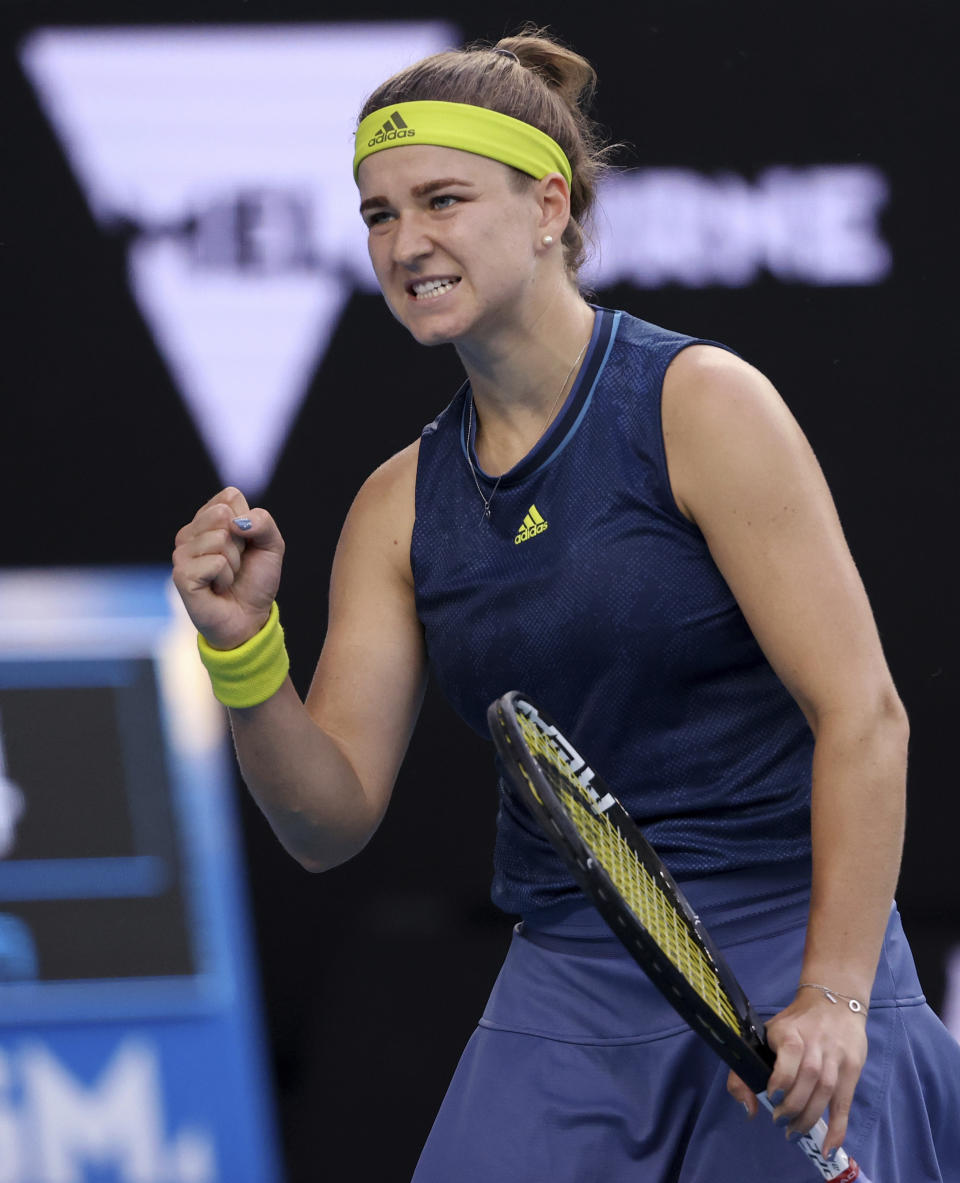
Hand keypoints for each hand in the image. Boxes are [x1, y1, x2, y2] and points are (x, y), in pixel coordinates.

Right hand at [172, 487, 285, 649]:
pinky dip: (226, 577)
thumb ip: (263, 522)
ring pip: (219, 539)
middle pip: (223, 515)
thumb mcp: (272, 545)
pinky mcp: (181, 575)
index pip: (230, 497)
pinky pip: (215, 562)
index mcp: (207, 519)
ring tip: (227, 577)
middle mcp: (190, 533)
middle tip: (236, 563)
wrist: (250, 618)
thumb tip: (236, 521)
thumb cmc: (256, 581)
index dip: (248, 522)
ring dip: (234, 563)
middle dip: (241, 543)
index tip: (246, 545)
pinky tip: (217, 588)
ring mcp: (182, 553)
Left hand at [727, 987, 867, 1157]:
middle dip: (793, 1105)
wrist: (834, 1001)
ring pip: (826, 1090)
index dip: (781, 1078)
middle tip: (780, 1122)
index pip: (789, 1052)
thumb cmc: (795, 1024)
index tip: (771, 1097)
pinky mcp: (852, 1068)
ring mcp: (836, 1056)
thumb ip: (751, 1066)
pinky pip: (844, 1102)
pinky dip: (838, 1127)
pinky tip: (828, 1146)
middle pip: (808, 1077)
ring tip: (795, 1132)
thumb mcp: (769, 1033)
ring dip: (810, 1117)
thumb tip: (748, 1108)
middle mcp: (816, 1042)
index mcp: (790, 1031)